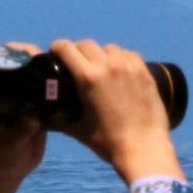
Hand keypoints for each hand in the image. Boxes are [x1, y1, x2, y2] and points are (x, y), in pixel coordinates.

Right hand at [49, 38, 184, 183]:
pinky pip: (129, 54)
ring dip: (101, 54)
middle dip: (78, 51)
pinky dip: (121, 58)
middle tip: (78, 65)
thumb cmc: (109, 142)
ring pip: (109, 48)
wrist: (144, 148)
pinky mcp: (145, 72)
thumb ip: (59, 120)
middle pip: (87, 44)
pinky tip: (121, 71)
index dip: (56, 48)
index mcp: (88, 78)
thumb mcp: (78, 130)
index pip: (66, 48)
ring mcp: (129, 67)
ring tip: (101, 69)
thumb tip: (47, 117)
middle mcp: (108, 66)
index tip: (56, 55)